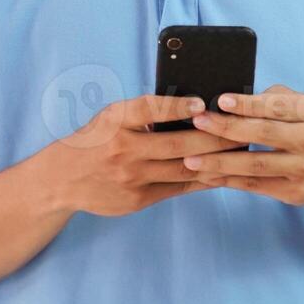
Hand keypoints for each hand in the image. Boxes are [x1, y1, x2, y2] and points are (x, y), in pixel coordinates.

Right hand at [46, 93, 250, 217]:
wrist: (61, 179)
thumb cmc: (95, 140)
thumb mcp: (112, 117)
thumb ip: (145, 113)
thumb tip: (193, 108)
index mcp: (116, 120)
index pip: (149, 108)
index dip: (177, 106)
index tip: (202, 104)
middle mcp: (123, 149)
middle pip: (177, 143)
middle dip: (214, 138)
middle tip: (242, 131)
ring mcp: (131, 178)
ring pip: (183, 169)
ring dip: (215, 161)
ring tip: (240, 152)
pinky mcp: (137, 200)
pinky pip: (177, 189)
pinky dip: (201, 180)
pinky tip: (221, 173)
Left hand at [181, 84, 303, 205]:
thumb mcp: (300, 106)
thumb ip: (272, 99)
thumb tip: (230, 101)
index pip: (276, 105)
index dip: (247, 104)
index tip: (220, 100)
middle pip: (263, 133)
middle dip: (226, 128)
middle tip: (198, 123)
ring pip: (254, 165)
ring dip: (219, 161)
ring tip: (191, 158)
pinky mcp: (294, 193)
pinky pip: (254, 185)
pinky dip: (228, 180)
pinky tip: (206, 175)